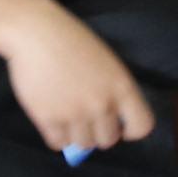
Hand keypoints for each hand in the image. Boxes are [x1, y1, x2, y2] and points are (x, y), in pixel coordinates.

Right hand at [2, 3, 152, 156]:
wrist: (35, 32)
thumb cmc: (71, 41)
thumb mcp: (105, 62)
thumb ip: (111, 91)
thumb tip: (105, 125)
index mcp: (122, 87)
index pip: (142, 126)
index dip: (130, 129)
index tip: (118, 125)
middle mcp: (102, 104)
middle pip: (108, 140)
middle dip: (97, 132)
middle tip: (85, 117)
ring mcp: (75, 113)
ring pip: (83, 144)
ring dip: (76, 135)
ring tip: (66, 115)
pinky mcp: (49, 118)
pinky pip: (58, 143)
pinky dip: (56, 135)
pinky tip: (52, 118)